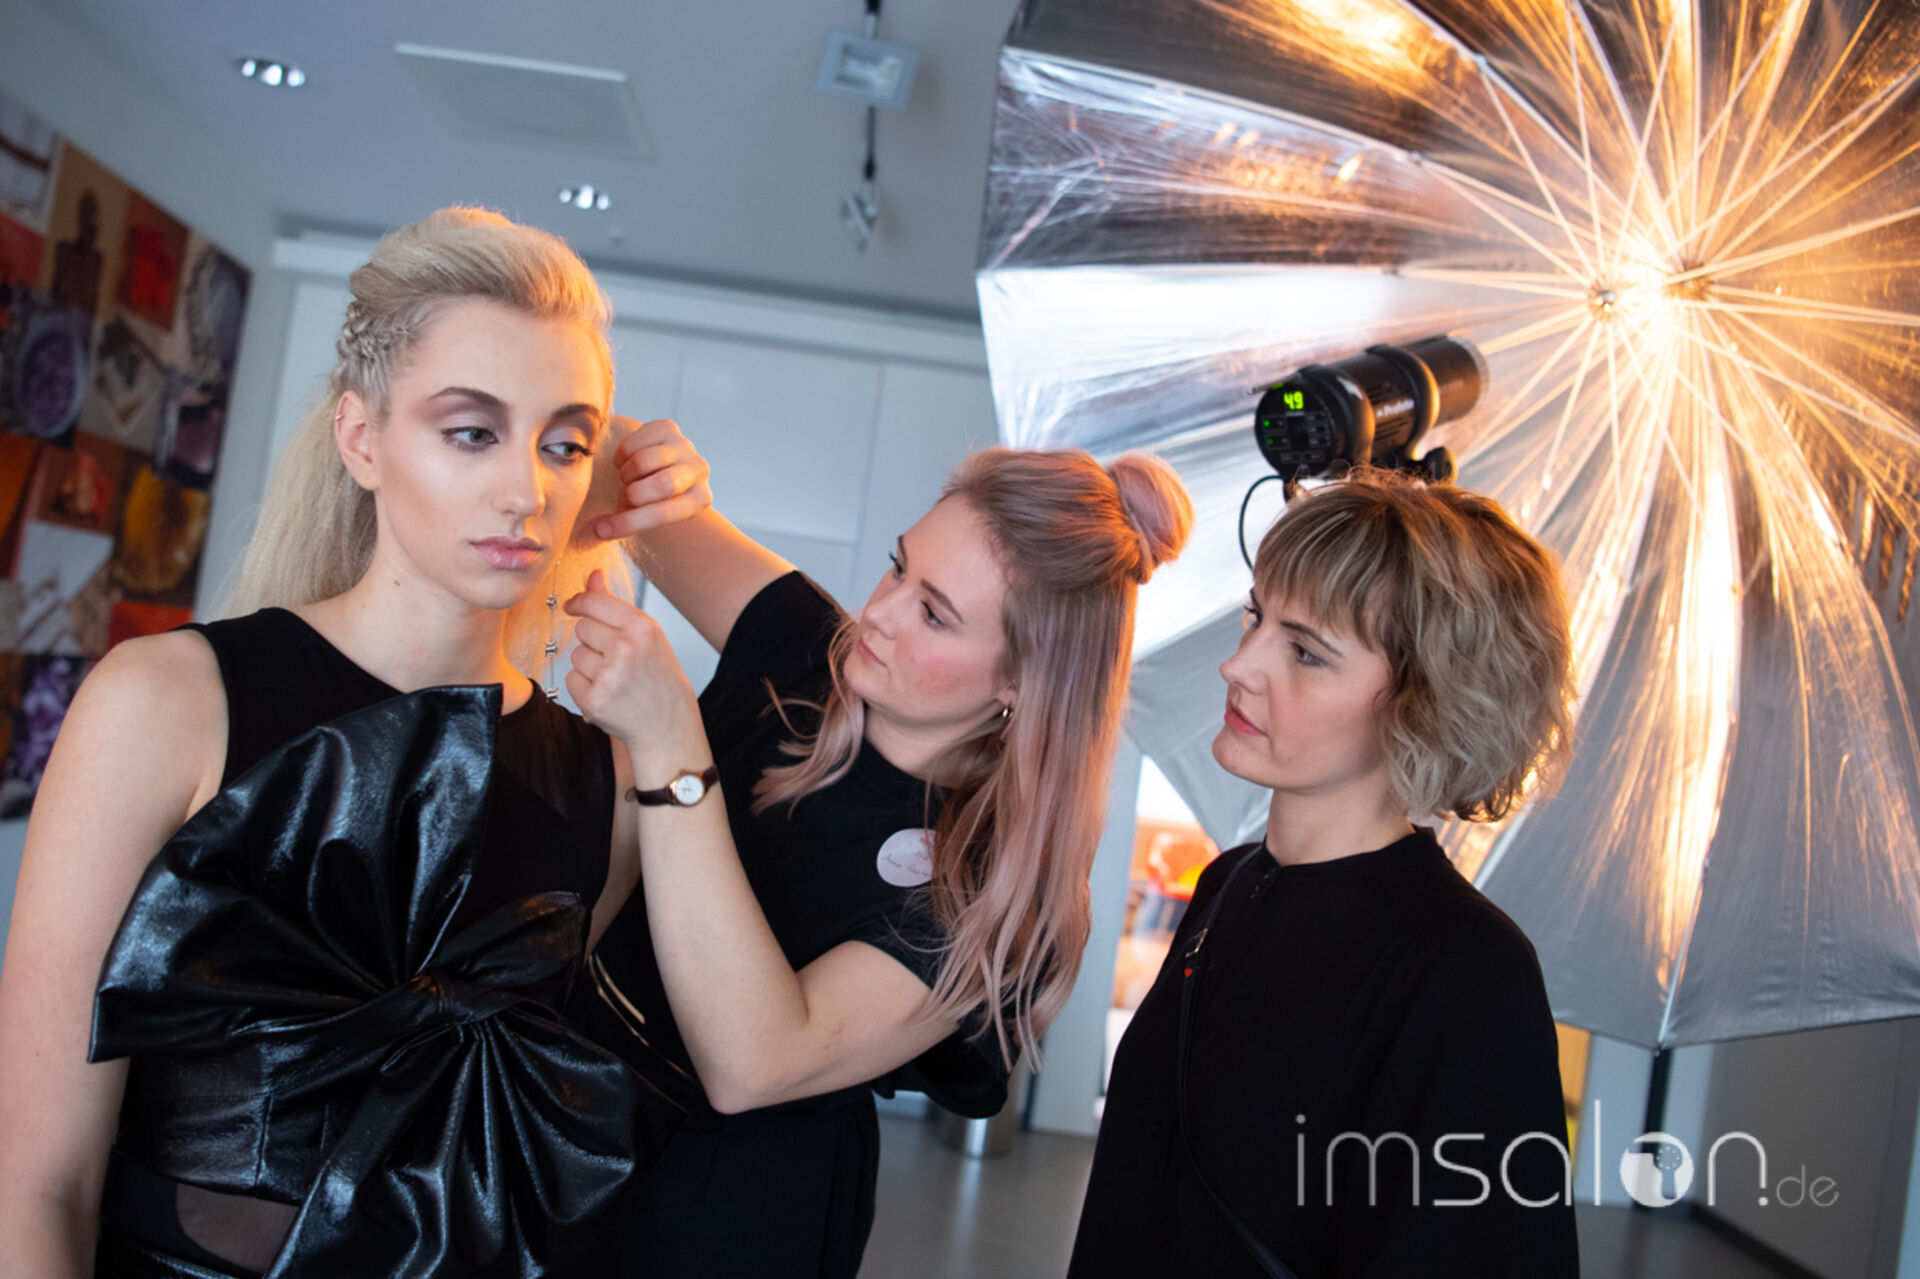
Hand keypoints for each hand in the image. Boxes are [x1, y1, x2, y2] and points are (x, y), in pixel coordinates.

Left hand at [565, 569, 708, 759]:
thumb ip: (614, 604)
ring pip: (575, 655)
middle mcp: (626, 648)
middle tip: (616, 658)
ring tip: (615, 678)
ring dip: (589, 666)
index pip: (594, 602)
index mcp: (642, 627)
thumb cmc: (658, 677)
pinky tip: (607, 693)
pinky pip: (571, 679)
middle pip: (581, 628)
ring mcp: (608, 675)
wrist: (667, 723)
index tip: (573, 606)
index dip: (579, 602)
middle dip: (592, 641)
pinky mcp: (593, 699)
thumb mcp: (646, 634)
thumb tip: (593, 575)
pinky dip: (584, 687)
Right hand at [592, 417, 712, 542]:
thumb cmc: (651, 500)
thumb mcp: (643, 517)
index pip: (665, 513)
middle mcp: (699, 470)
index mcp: (699, 499)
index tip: (603, 530)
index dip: (630, 523)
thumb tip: (595, 531)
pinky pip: (632, 443)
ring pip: (643, 461)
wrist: (660, 467)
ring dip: (626, 475)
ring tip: (629, 480)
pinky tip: (629, 462)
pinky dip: (622, 457)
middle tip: (625, 496)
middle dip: (632, 494)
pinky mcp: (667, 427)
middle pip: (663, 484)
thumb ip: (619, 526)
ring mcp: (685, 445)